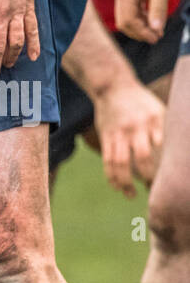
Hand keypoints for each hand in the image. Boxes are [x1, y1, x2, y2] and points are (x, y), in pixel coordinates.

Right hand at [91, 80, 164, 196]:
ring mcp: (120, 133)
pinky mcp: (107, 137)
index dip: (167, 166)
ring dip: (126, 182)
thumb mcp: (158, 110)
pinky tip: (117, 187)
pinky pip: (107, 161)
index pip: (163, 148)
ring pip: (121, 163)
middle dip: (148, 177)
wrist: (114, 87)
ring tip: (131, 195)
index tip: (171, 180)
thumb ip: (164, 130)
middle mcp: (137, 127)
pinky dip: (112, 177)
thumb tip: (176, 155)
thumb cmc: (141, 102)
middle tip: (154, 190)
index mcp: (155, 120)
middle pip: (142, 158)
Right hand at [114, 0, 177, 43]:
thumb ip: (158, 8)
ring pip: (128, 18)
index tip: (158, 37)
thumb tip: (157, 30)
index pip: (128, 21)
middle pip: (124, 22)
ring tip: (157, 29)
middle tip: (158, 37)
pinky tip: (153, 19)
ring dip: (141, 26)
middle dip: (140, 32)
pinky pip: (132, 10)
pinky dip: (142, 18)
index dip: (142, 32)